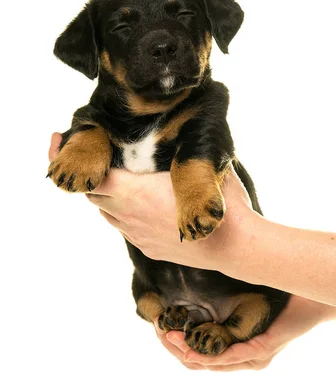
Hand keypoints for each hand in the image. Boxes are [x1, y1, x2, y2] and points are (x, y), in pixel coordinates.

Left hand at [48, 132, 253, 270]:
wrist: (235, 245)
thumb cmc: (219, 200)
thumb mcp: (196, 164)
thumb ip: (174, 150)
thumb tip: (167, 131)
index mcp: (134, 192)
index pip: (87, 175)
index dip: (66, 157)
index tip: (57, 139)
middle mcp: (127, 215)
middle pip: (93, 193)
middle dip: (91, 173)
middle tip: (99, 155)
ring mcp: (136, 235)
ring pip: (106, 212)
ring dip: (108, 194)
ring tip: (123, 178)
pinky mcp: (147, 248)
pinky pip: (124, 227)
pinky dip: (123, 211)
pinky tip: (143, 203)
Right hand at [154, 296, 335, 370]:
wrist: (311, 292)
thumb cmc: (280, 290)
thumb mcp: (243, 290)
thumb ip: (221, 287)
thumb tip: (199, 264)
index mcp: (234, 343)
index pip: (197, 351)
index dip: (174, 341)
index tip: (158, 323)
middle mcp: (241, 356)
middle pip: (196, 361)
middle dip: (173, 347)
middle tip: (157, 329)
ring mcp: (251, 355)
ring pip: (208, 362)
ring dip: (184, 350)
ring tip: (166, 335)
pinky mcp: (261, 349)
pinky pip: (230, 356)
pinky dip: (207, 355)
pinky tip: (190, 348)